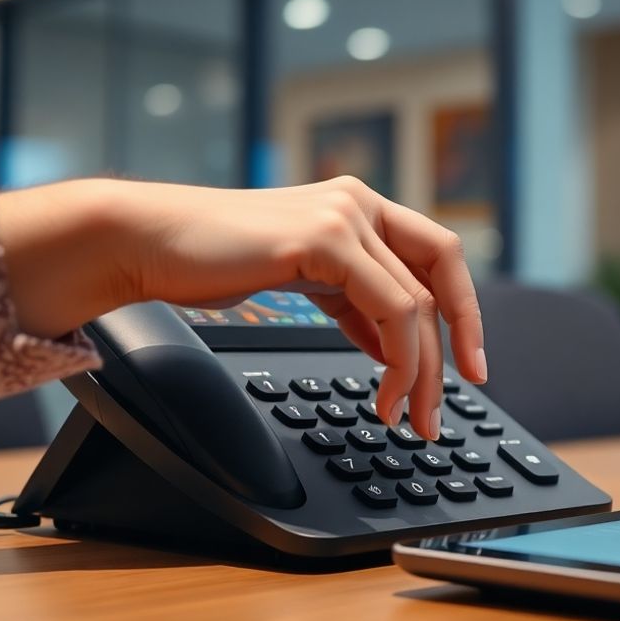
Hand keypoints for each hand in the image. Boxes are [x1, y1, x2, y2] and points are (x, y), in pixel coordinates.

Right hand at [0, 176, 486, 440]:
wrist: (151, 243)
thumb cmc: (213, 260)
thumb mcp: (303, 279)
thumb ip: (353, 301)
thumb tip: (394, 347)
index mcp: (358, 207)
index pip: (438, 256)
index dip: (464, 311)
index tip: (468, 367)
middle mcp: (359, 203)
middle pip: (441, 277)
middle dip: (453, 350)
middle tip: (442, 410)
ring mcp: (344, 215)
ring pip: (417, 303)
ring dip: (421, 372)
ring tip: (406, 418)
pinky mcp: (324, 239)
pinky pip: (390, 308)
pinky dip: (398, 360)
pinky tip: (384, 393)